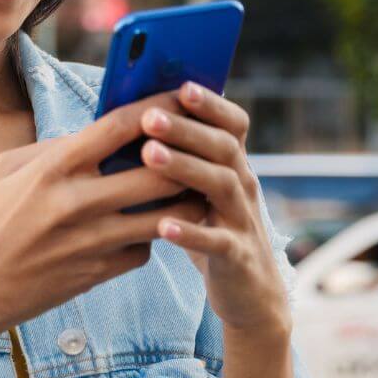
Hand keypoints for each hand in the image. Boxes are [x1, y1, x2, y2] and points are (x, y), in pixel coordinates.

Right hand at [0, 90, 209, 340]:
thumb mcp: (5, 169)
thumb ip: (54, 147)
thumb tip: (98, 133)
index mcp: (51, 168)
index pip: (119, 127)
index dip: (157, 107)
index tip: (179, 95)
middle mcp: (76, 203)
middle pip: (158, 173)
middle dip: (185, 157)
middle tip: (200, 145)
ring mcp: (91, 242)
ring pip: (164, 217)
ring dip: (183, 200)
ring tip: (192, 185)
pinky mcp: (98, 274)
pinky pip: (144, 250)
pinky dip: (150, 236)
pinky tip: (148, 226)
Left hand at [137, 81, 290, 334]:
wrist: (249, 292)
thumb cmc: (208, 227)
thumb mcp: (198, 188)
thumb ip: (178, 155)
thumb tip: (128, 116)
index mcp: (232, 164)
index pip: (233, 124)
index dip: (212, 104)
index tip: (182, 85)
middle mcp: (243, 185)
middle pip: (222, 147)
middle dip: (186, 129)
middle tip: (150, 117)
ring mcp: (243, 220)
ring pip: (221, 185)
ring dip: (185, 167)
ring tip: (149, 155)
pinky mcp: (237, 257)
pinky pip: (217, 242)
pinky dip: (192, 233)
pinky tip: (164, 225)